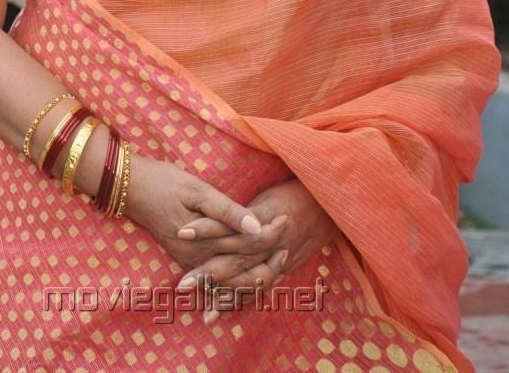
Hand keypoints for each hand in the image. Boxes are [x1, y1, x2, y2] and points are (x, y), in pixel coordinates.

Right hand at [125, 154, 288, 270]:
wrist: (130, 189)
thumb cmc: (164, 182)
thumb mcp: (197, 189)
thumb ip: (227, 210)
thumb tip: (257, 224)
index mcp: (206, 239)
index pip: (248, 243)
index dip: (270, 233)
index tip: (287, 219)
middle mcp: (199, 258)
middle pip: (243, 267)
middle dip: (270, 257)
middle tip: (290, 241)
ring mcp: (190, 262)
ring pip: (231, 281)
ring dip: (256, 274)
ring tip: (278, 259)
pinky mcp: (186, 261)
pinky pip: (216, 281)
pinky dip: (236, 283)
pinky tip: (250, 279)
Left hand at [175, 178, 336, 321]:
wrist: (326, 207)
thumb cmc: (291, 195)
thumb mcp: (267, 196)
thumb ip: (242, 210)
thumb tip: (210, 211)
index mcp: (265, 220)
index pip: (232, 226)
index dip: (207, 229)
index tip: (182, 232)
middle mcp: (272, 244)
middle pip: (238, 261)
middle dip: (209, 274)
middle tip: (182, 284)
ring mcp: (280, 261)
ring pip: (250, 282)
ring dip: (225, 297)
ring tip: (202, 311)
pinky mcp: (284, 271)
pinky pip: (262, 290)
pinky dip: (242, 303)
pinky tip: (220, 313)